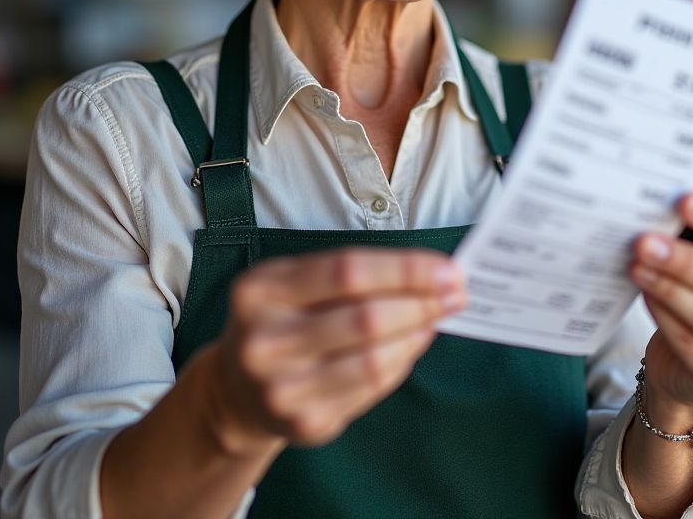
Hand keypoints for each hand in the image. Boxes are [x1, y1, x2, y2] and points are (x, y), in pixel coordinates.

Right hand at [209, 247, 465, 450]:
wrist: (237, 389)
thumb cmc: (282, 318)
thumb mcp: (294, 280)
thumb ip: (354, 273)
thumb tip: (432, 273)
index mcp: (261, 290)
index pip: (348, 271)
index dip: (406, 269)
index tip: (447, 268)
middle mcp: (264, 341)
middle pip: (366, 318)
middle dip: (422, 302)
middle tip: (455, 294)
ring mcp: (282, 388)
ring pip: (374, 359)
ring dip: (417, 333)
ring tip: (435, 317)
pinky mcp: (304, 424)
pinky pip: (371, 388)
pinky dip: (402, 362)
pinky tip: (411, 344)